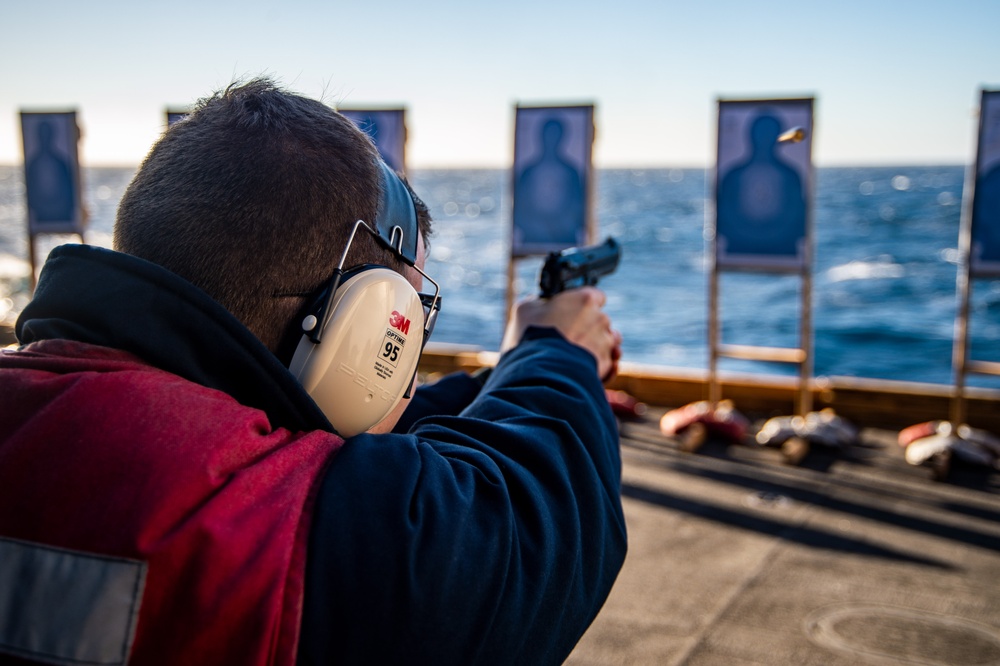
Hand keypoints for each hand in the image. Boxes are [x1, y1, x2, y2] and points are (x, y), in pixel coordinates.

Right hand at [502, 287, 621, 381]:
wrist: (543, 372)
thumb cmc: (533, 337)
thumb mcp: (524, 310)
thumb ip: (537, 303)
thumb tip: (537, 304)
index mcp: (584, 300)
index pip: (596, 296)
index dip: (584, 306)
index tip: (574, 313)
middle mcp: (600, 319)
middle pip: (602, 321)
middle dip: (590, 329)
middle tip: (569, 339)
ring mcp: (606, 343)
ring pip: (609, 343)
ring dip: (598, 348)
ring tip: (578, 356)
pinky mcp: (606, 366)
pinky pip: (608, 365)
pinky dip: (600, 368)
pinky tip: (585, 371)